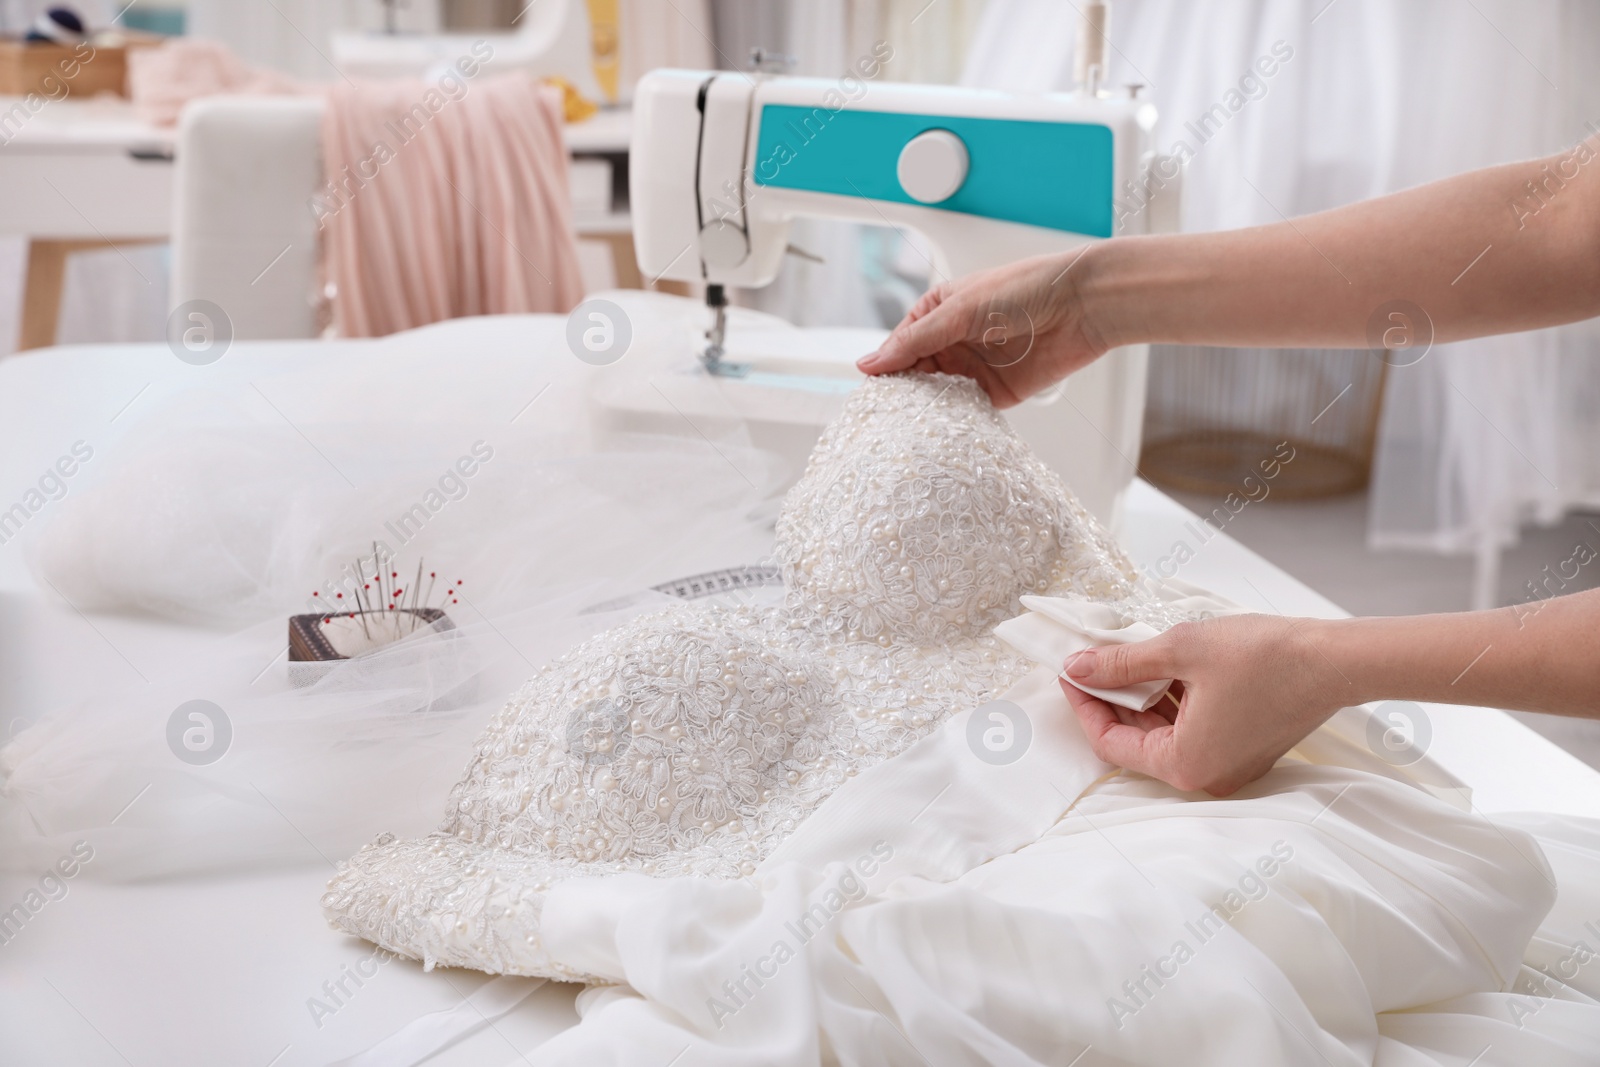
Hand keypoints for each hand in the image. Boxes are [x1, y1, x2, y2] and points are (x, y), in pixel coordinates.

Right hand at [855, 251, 1109, 407]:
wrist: (1081, 306)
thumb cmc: (1023, 289)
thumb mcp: (959, 311)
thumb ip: (914, 342)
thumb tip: (868, 364)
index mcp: (938, 312)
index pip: (900, 346)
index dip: (885, 368)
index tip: (870, 393)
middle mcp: (953, 341)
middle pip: (915, 374)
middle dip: (903, 394)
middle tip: (885, 417)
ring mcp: (974, 367)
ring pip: (938, 395)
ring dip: (926, 410)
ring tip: (908, 428)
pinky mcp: (997, 392)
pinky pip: (967, 411)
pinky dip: (954, 420)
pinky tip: (941, 431)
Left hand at [1059, 615, 1353, 795]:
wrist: (1334, 659)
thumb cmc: (1264, 657)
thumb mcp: (1178, 650)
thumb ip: (1121, 663)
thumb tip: (1078, 667)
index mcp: (1185, 765)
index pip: (1110, 743)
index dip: (1086, 705)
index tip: (1071, 671)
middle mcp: (1206, 776)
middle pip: (1137, 741)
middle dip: (1113, 700)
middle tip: (1094, 660)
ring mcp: (1228, 766)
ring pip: (1165, 733)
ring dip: (1143, 698)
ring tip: (1129, 656)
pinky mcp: (1244, 749)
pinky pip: (1193, 730)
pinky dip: (1173, 701)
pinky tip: (1166, 666)